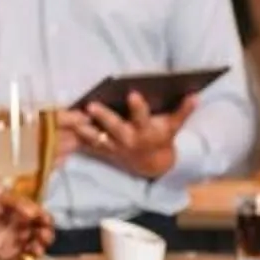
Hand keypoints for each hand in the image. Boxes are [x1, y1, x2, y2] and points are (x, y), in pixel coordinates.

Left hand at [0, 196, 54, 259]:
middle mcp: (23, 228)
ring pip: (32, 249)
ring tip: (35, 250)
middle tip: (43, 236)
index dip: (47, 220)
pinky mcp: (4, 253)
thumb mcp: (1, 197)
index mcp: (25, 212)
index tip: (46, 221)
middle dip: (46, 236)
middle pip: (41, 235)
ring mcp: (14, 241)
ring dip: (38, 251)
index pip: (43, 217)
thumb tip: (33, 212)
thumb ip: (17, 203)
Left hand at [69, 94, 197, 178]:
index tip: (133, 93)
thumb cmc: (162, 139)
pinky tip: (64, 128)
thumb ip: (183, 111)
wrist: (153, 166)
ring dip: (83, 129)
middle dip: (103, 117)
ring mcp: (114, 147)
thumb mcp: (173, 127)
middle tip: (91, 105)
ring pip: (96, 138)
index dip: (138, 106)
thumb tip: (196, 95)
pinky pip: (87, 144)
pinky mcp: (103, 151)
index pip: (142, 117)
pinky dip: (76, 137)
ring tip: (71, 118)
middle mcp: (128, 139)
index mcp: (145, 131)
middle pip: (114, 127)